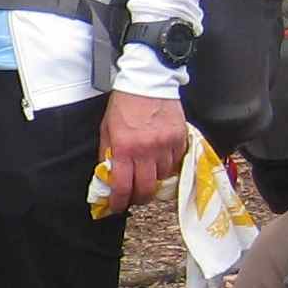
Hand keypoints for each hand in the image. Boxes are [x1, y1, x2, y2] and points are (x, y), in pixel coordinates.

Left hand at [95, 89, 188, 216]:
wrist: (147, 81)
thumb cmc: (124, 103)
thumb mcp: (107, 129)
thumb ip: (108, 153)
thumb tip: (108, 175)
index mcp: (125, 147)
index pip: (122, 186)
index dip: (119, 201)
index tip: (116, 206)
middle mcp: (147, 150)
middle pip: (146, 189)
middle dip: (139, 198)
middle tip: (134, 197)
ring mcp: (166, 145)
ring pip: (163, 177)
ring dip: (154, 179)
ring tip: (148, 172)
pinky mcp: (180, 139)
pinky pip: (176, 162)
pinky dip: (168, 165)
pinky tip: (161, 159)